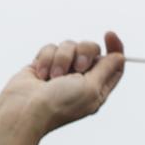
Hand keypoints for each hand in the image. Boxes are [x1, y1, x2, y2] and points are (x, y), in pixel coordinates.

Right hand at [0, 33, 124, 144]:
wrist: (25, 110)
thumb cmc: (59, 104)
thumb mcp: (91, 88)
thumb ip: (106, 69)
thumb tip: (119, 56)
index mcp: (97, 88)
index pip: (113, 63)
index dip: (114, 48)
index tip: (109, 34)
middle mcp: (81, 79)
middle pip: (92, 49)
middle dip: (84, 53)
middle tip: (78, 68)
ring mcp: (62, 71)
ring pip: (70, 45)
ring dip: (62, 59)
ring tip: (52, 77)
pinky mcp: (44, 64)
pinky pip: (51, 47)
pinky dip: (46, 58)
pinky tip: (40, 75)